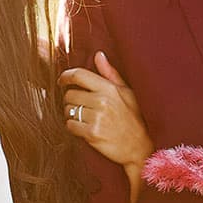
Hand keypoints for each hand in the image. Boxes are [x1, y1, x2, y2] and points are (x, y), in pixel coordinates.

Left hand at [61, 54, 155, 174]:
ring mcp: (96, 118)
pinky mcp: (92, 134)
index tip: (62, 80)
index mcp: (109, 89)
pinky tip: (85, 128)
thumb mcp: (127, 92)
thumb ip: (110, 74)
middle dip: (72, 100)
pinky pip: (70, 126)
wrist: (141, 147)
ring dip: (72, 114)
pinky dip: (74, 127)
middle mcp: (101, 101)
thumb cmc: (135, 118)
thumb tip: (98, 55)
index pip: (79, 75)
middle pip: (69, 94)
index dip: (66, 76)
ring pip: (68, 110)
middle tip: (81, 106)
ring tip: (85, 118)